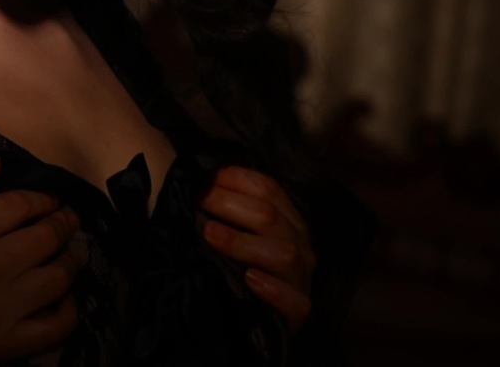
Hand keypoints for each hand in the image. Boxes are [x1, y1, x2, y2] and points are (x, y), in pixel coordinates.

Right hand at [0, 158, 85, 365]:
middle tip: (69, 222)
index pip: (23, 204)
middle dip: (65, 224)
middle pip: (48, 237)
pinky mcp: (7, 345)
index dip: (45, 199)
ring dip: (72, 261)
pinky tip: (64, 298)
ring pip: (59, 277)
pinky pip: (57, 326)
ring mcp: (2, 308)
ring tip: (72, 254)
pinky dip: (69, 310)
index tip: (53, 201)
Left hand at [198, 165, 315, 333]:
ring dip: (244, 243)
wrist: (247, 325)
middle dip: (230, 204)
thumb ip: (222, 206)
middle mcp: (299, 244)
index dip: (237, 179)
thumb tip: (199, 174)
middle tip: (198, 200)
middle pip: (271, 216)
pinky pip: (294, 300)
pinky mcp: (300, 310)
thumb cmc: (236, 270)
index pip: (269, 189)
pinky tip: (250, 279)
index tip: (203, 177)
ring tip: (211, 235)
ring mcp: (301, 278)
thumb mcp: (230, 233)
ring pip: (284, 253)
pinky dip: (274, 289)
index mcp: (287, 220)